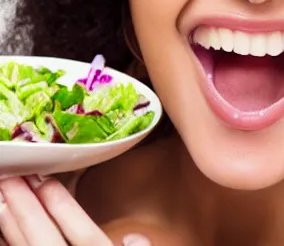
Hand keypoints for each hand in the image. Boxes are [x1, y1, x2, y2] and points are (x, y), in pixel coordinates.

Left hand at [0, 176, 149, 245]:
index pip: (82, 233)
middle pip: (46, 239)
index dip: (62, 206)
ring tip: (1, 197)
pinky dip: (7, 245)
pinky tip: (1, 231)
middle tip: (10, 178)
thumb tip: (135, 237)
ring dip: (10, 224)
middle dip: (26, 207)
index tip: (45, 181)